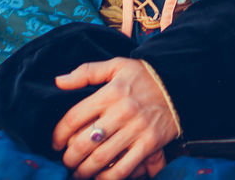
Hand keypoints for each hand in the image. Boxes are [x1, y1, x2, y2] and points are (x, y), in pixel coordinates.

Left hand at [51, 57, 179, 178]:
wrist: (179, 83)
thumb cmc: (143, 76)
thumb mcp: (116, 65)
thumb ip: (86, 72)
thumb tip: (58, 81)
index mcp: (110, 92)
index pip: (74, 117)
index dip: (59, 134)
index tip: (55, 142)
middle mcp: (122, 111)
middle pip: (84, 142)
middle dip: (69, 157)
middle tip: (65, 161)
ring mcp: (137, 129)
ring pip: (101, 158)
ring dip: (84, 171)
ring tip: (77, 173)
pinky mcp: (150, 143)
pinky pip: (124, 167)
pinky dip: (108, 177)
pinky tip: (99, 178)